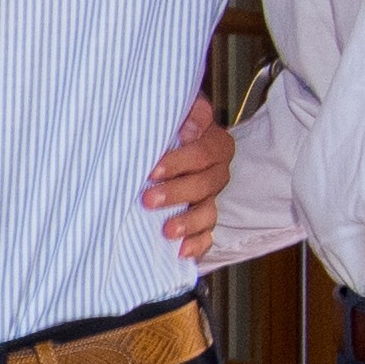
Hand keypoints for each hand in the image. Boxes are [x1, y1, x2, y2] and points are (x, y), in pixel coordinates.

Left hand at [139, 93, 234, 256]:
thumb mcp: (172, 114)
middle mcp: (216, 172)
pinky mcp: (203, 222)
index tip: (152, 171)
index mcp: (214, 143)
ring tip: (167, 230)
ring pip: (208, 211)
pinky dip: (197, 244)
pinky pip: (208, 236)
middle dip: (176, 193)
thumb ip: (186, 112)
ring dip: (188, 221)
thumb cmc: (164, 131)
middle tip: (147, 199)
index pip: (203, 152)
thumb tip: (188, 129)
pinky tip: (181, 251)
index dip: (178, 162)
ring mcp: (211, 198)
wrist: (156, 155)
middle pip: (204, 184)